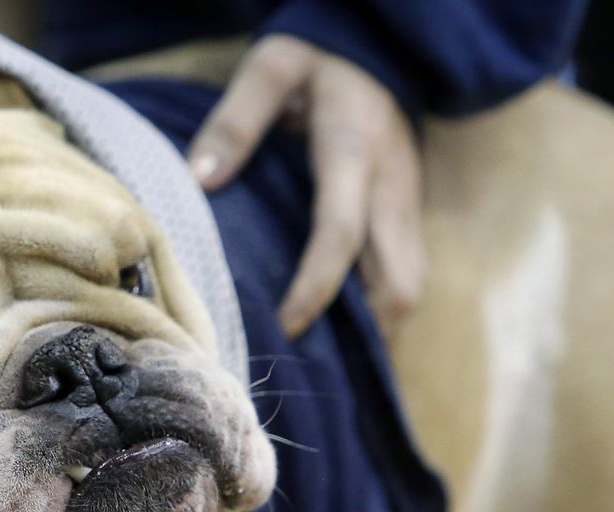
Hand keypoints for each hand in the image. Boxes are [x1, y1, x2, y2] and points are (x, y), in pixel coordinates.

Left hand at [188, 35, 423, 337]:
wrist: (379, 47)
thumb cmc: (317, 61)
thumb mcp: (271, 67)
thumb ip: (236, 121)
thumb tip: (202, 180)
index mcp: (354, 154)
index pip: (340, 234)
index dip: (316, 288)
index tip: (286, 327)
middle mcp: (391, 187)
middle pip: (399, 280)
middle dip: (366, 331)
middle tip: (313, 362)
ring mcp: (407, 203)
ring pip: (411, 286)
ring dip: (378, 328)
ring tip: (330, 361)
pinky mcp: (408, 213)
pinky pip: (406, 274)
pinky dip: (381, 309)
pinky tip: (346, 333)